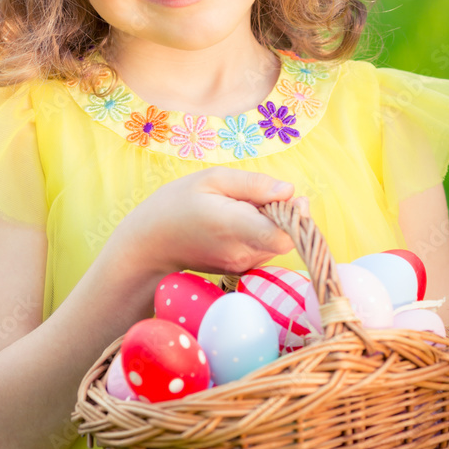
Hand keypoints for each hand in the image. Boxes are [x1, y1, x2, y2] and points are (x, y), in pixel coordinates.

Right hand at [120, 167, 309, 277]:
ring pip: (278, 241)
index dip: (297, 217)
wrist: (150, 245)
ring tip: (242, 207)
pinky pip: (266, 247)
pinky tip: (239, 222)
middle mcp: (243, 253)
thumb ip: (253, 184)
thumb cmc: (176, 204)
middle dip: (285, 213)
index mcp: (234, 227)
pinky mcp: (242, 269)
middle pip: (287, 236)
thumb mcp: (211, 179)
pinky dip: (262, 233)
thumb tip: (289, 191)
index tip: (291, 199)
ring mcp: (243, 265)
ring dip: (272, 222)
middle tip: (260, 195)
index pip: (284, 236)